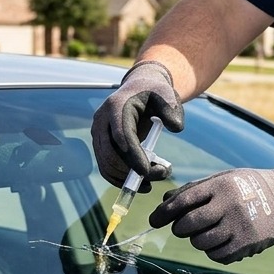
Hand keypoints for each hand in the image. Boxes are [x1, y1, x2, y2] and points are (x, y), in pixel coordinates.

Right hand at [91, 61, 183, 186]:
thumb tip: (175, 128)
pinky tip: (141, 184)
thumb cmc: (154, 93)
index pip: (121, 134)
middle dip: (132, 170)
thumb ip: (172, 110)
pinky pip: (105, 166)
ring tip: (151, 183)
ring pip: (106, 163)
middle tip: (159, 175)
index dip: (132, 155)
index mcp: (116, 106)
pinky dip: (120, 179)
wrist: (139, 89)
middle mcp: (102, 120)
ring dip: (126, 178)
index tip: (148, 171)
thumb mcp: (167, 96)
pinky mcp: (100, 143)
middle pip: (110, 153)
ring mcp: (98, 133)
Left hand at [150, 165, 273, 263]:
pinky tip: (222, 240)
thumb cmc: (247, 187)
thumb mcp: (223, 179)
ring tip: (207, 231)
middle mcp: (229, 206)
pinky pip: (217, 256)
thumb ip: (194, 190)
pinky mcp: (247, 245)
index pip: (183, 201)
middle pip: (188, 225)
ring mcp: (239, 227)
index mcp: (221, 186)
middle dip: (180, 228)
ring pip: (200, 243)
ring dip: (197, 240)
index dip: (164, 213)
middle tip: (182, 227)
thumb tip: (165, 204)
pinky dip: (213, 251)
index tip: (154, 220)